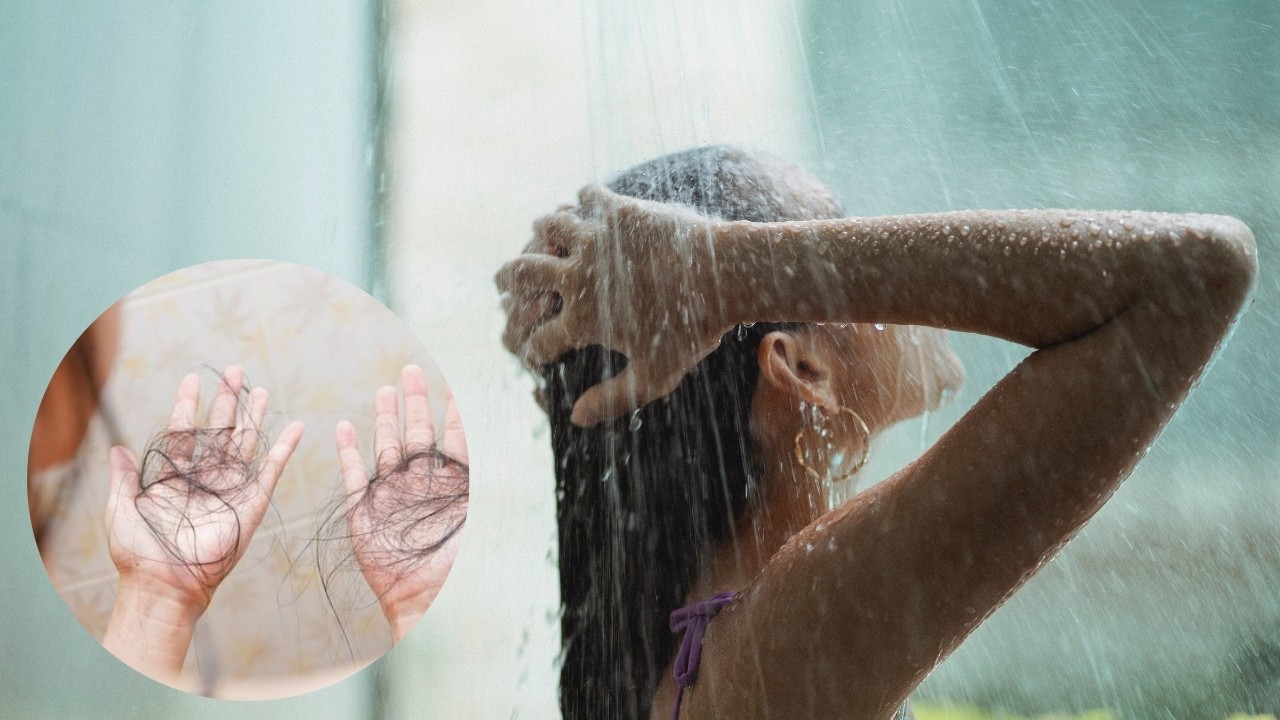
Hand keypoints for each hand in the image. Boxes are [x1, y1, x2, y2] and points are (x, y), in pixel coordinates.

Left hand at [103, 366, 301, 676]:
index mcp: (173, 478)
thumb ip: (122, 478)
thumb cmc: (138, 553)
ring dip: (253, 417)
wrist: (165, 585)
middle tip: (234, 371)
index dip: (187, 405)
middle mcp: (203, 480)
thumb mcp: (121, 509)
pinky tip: (295, 428)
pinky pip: (271, 472)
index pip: (183, 432)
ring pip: (244, 444)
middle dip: (226, 401)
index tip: (192, 379)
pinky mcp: (251, 505)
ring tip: (260, 389)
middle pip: (219, 431)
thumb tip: (117, 447)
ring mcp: (229, 491)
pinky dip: (285, 450)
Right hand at [336, 365, 467, 641]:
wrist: (425, 601)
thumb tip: (512, 447)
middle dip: (415, 403)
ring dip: (384, 421)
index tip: (451, 385)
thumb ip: (489, 483)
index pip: (454, 441)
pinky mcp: (364, 514)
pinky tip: (344, 428)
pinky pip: (354, 477)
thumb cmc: (459, 565)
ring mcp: (391, 499)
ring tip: (383, 391)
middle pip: (418, 435)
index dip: (453, 414)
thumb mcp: (481, 518)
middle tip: (411, 371)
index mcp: (451, 488)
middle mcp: (421, 488)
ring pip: (387, 449)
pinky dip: (348, 452)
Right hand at [496, 185, 733, 425]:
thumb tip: (575, 419)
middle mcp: (578, 276)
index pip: (537, 339)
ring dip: (541, 233)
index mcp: (582, 320)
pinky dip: (582, 199)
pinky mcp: (618, 210)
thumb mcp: (655, 376)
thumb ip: (612, 399)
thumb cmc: (694, 330)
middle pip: (523, 275)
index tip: (530, 351)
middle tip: (500, 282)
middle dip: (507, 281)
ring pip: (549, 228)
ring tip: (538, 233)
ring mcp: (595, 239)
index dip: (528, 349)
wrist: (725, 276)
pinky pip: (589, 197)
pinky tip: (582, 201)